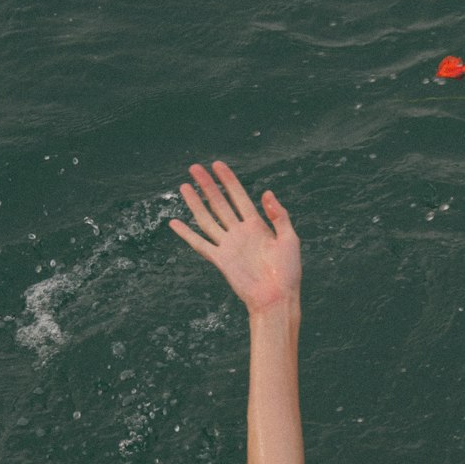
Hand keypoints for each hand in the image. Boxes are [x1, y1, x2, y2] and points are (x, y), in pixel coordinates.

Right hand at [169, 161, 300, 315]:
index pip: (239, 196)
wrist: (276, 298)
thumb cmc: (287, 272)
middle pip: (220, 203)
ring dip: (195, 203)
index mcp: (257, 225)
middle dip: (207, 185)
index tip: (217, 165)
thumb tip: (266, 193)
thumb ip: (279, 215)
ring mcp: (229, 246)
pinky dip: (186, 235)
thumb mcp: (290, 239)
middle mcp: (240, 233)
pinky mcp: (221, 260)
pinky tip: (174, 223)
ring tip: (184, 186)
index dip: (228, 180)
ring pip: (207, 219)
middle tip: (194, 168)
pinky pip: (200, 244)